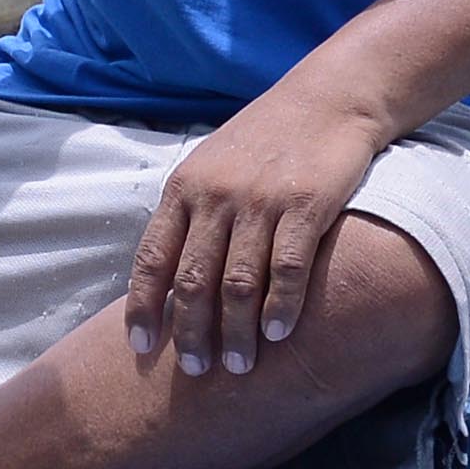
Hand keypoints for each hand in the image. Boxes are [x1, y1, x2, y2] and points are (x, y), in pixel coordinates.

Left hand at [124, 91, 385, 380]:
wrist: (328, 97)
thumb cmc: (266, 139)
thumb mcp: (211, 164)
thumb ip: (190, 215)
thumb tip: (166, 280)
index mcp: (184, 187)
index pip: (152, 258)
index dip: (143, 308)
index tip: (142, 348)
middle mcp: (215, 195)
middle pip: (193, 281)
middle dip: (192, 334)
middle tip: (197, 371)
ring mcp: (259, 200)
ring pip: (238, 284)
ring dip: (237, 332)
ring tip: (240, 366)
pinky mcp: (306, 205)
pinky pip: (287, 268)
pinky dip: (281, 307)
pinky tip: (278, 334)